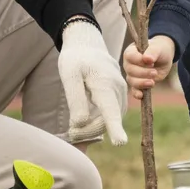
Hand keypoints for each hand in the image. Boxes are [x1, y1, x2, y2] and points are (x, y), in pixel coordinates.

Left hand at [58, 19, 128, 145]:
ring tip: (75, 125)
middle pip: (107, 119)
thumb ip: (76, 100)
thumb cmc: (75, 60)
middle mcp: (117, 88)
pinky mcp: (119, 95)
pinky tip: (86, 115)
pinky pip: (112, 113)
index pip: (110, 109)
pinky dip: (100, 119)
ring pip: (111, 118)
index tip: (120, 143)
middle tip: (70, 132)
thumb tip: (81, 124)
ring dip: (94, 126)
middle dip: (89, 130)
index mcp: (103, 83)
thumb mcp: (69, 76)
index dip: (114, 127)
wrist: (88, 45)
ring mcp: (121, 91)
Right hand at [123, 36, 175, 101]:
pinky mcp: (138, 83)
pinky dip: (137, 93)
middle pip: (130, 70)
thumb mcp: (158, 48)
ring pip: (132, 81)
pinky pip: (134, 90)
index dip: (139, 60)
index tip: (151, 62)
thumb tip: (146, 59)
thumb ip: (152, 52)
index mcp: (131, 52)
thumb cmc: (159, 49)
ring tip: (152, 82)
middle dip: (143, 73)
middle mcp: (129, 63)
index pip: (130, 56)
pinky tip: (141, 96)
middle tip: (154, 72)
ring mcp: (132, 75)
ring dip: (142, 83)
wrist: (164, 57)